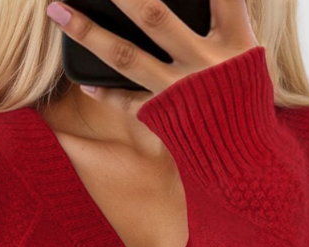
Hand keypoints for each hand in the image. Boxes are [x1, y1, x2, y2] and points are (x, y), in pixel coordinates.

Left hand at [44, 0, 258, 103]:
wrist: (250, 167)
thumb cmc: (250, 108)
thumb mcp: (251, 62)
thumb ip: (228, 24)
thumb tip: (212, 0)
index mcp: (236, 42)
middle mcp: (204, 63)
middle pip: (152, 15)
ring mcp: (179, 91)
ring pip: (125, 54)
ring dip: (86, 31)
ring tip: (56, 10)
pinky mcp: (164, 117)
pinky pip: (126, 102)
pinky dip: (103, 91)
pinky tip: (84, 80)